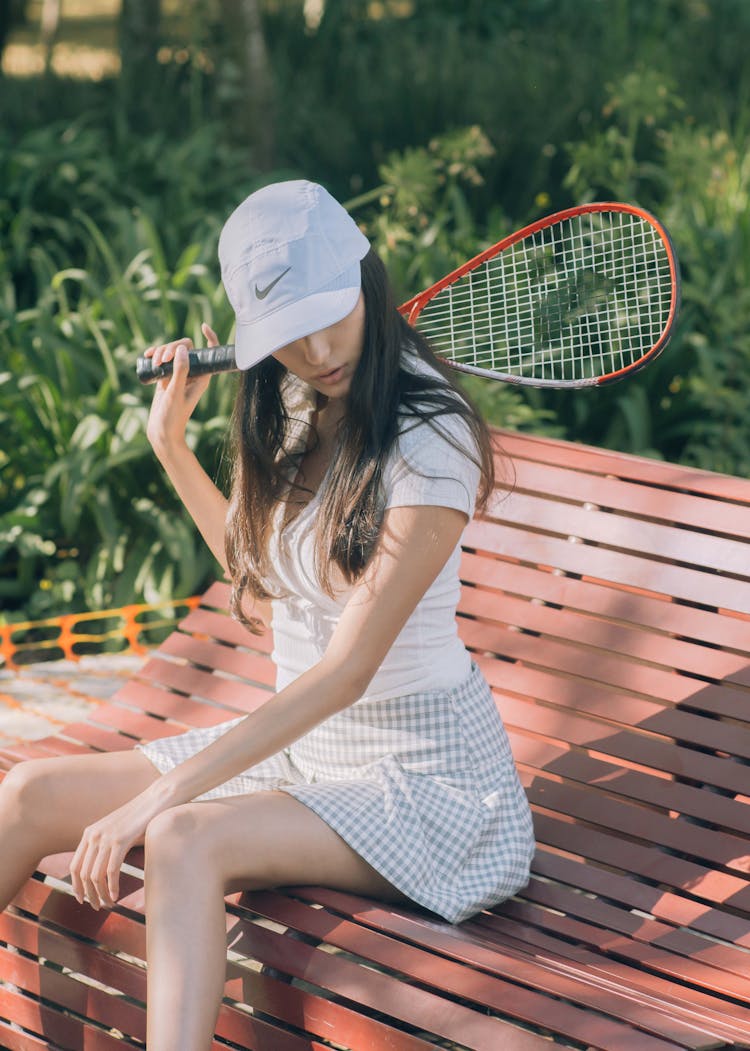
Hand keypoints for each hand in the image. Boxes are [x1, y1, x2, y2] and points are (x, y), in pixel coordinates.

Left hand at [69, 794, 156, 909]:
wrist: (155, 800)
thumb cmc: (139, 818)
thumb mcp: (116, 831)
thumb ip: (105, 846)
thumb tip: (100, 871)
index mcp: (89, 833)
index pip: (75, 866)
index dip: (76, 886)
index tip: (82, 899)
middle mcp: (94, 835)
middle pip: (83, 874)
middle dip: (89, 894)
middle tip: (97, 906)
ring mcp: (106, 837)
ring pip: (96, 876)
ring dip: (100, 894)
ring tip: (108, 904)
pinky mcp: (120, 841)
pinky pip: (111, 871)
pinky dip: (112, 887)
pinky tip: (116, 895)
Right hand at [145, 321, 218, 458]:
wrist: (162, 432)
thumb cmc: (173, 416)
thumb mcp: (176, 392)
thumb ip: (180, 371)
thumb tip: (183, 349)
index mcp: (202, 377)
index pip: (210, 353)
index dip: (210, 338)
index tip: (203, 326)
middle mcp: (192, 374)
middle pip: (185, 347)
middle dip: (172, 347)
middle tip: (161, 360)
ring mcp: (178, 375)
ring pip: (172, 352)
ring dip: (161, 352)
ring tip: (153, 362)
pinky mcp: (166, 378)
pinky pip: (162, 360)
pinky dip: (155, 356)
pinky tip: (147, 357)